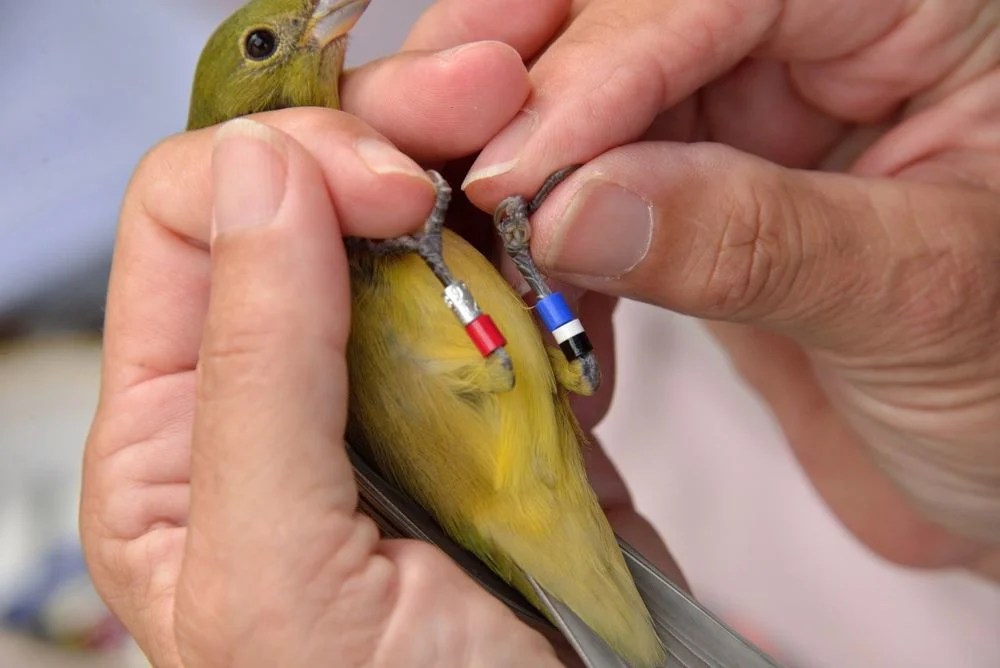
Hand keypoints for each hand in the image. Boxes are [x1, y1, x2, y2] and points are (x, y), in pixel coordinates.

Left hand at [80, 41, 678, 665]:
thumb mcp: (276, 573)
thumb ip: (256, 374)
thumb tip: (264, 177)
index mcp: (177, 430)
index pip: (192, 221)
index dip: (281, 167)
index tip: (389, 189)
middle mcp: (275, 391)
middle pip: (299, 198)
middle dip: (381, 138)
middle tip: (478, 111)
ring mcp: (393, 387)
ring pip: (412, 227)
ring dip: (470, 191)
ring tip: (532, 182)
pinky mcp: (492, 398)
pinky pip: (503, 285)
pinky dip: (539, 256)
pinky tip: (569, 263)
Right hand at [405, 0, 999, 576]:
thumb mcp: (920, 298)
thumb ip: (751, 241)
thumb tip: (572, 210)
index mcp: (913, 4)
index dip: (599, 67)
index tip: (509, 170)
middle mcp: (815, 32)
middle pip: (619, 11)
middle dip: (515, 81)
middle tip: (429, 157)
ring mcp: (747, 111)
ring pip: (583, 93)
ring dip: (507, 160)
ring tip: (455, 229)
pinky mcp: (697, 187)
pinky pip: (590, 185)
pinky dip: (539, 238)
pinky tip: (525, 289)